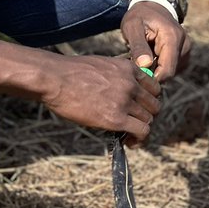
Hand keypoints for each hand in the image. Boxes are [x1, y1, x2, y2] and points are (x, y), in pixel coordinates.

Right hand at [43, 55, 160, 146]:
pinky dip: (138, 139)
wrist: (54, 78)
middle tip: (134, 122)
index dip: (148, 100)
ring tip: (129, 135)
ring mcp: (125, 100)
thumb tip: (119, 90)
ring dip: (141, 128)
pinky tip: (129, 142)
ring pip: (148, 119)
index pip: (154, 87)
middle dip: (146, 115)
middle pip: (154, 104)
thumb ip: (116, 75)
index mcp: (127, 68)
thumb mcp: (100, 65)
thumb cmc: (69, 72)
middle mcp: (131, 83)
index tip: (139, 108)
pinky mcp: (116, 118)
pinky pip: (141, 131)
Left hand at [120, 2, 190, 80]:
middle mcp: (185, 44)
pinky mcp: (185, 53)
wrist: (152, 6)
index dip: (152, 78)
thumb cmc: (139, 15)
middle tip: (136, 62)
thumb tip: (145, 65)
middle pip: (169, 72)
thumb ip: (138, 46)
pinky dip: (161, 66)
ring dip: (156, 69)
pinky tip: (151, 56)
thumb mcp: (132, 26)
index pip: (167, 70)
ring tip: (143, 56)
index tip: (137, 75)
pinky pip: (172, 67)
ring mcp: (187, 49)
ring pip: (171, 71)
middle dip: (152, 72)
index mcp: (173, 37)